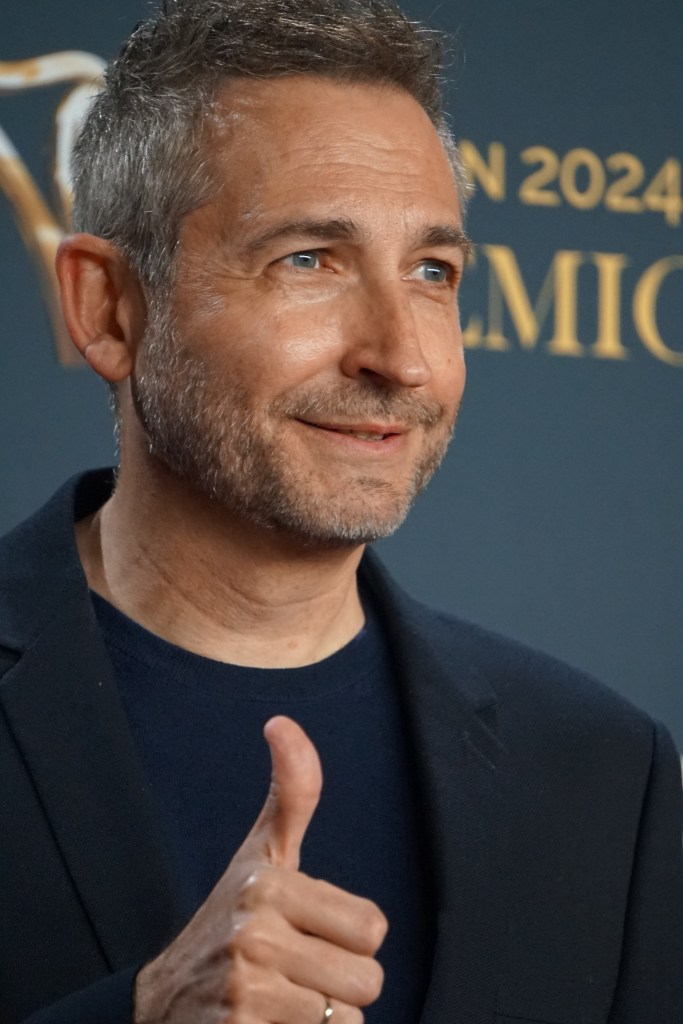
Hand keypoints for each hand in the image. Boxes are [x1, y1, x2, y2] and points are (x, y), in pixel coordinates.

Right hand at [134, 715, 387, 1022]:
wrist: (162, 1002)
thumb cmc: (229, 918)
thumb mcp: (260, 854)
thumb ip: (291, 792)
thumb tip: (282, 723)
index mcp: (268, 880)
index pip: (373, 927)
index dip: (348, 937)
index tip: (306, 931)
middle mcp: (253, 931)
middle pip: (367, 978)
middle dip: (339, 984)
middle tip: (294, 973)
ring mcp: (245, 989)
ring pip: (348, 1020)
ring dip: (323, 1020)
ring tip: (281, 1002)